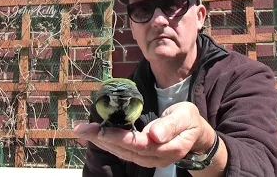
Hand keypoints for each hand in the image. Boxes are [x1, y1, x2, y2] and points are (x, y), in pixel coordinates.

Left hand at [74, 102, 214, 167]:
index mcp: (168, 148)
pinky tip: (97, 136)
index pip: (139, 144)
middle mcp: (157, 158)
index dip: (119, 137)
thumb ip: (171, 125)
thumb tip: (154, 134)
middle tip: (82, 129)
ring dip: (102, 142)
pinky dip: (109, 144)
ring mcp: (149, 160)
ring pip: (123, 153)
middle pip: (126, 150)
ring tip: (84, 132)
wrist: (195, 134)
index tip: (100, 129)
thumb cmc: (190, 120)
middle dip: (102, 139)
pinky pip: (124, 152)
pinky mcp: (144, 156)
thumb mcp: (185, 116)